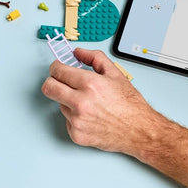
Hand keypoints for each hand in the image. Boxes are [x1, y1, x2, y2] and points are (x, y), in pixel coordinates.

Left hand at [40, 48, 164, 155]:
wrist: (139, 130)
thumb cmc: (130, 105)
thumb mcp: (115, 74)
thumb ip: (94, 58)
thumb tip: (78, 53)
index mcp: (89, 84)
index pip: (57, 71)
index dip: (56, 67)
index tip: (58, 68)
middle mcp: (80, 102)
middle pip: (48, 88)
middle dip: (53, 81)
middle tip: (61, 82)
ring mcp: (77, 120)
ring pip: (59, 104)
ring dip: (68, 101)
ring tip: (88, 103)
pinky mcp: (76, 134)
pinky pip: (66, 121)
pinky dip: (75, 117)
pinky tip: (90, 116)